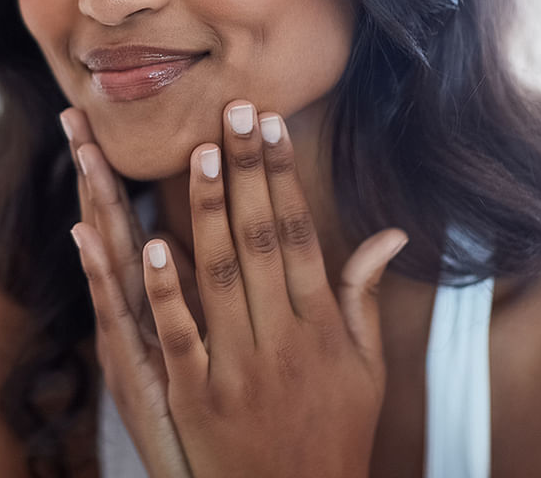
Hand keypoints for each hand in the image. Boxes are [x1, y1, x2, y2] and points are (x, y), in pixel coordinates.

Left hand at [66, 101, 406, 477]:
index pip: (299, 234)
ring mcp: (239, 369)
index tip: (270, 125)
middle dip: (248, 171)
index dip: (283, 177)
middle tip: (234, 111)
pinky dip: (166, 290)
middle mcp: (284, 340)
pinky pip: (180, 336)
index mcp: (322, 325)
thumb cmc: (333, 430)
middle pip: (261, 240)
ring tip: (200, 154)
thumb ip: (363, 296)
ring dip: (209, 213)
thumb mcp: (366, 368)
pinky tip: (152, 243)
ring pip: (221, 277)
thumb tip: (389, 236)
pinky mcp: (197, 398)